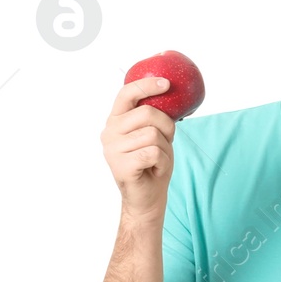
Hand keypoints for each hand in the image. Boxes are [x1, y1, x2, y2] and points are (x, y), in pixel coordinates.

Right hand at [103, 76, 176, 222]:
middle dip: (166, 127)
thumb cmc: (153, 164)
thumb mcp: (156, 135)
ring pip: (153, 135)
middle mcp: (109, 132)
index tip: (166, 83)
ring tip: (156, 160)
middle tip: (164, 143)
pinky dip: (163, 162)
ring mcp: (112, 149)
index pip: (126, 94)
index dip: (146, 86)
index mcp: (116, 121)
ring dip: (165, 149)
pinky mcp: (121, 165)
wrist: (147, 197)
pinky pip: (154, 152)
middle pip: (148, 113)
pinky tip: (154, 169)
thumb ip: (156, 117)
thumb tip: (171, 92)